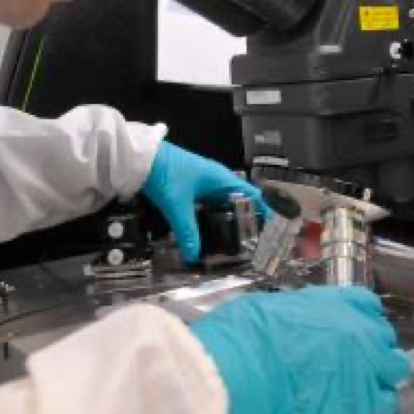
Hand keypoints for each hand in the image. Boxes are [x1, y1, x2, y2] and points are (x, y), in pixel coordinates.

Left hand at [142, 141, 265, 262]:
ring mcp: (203, 181)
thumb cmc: (165, 174)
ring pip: (223, 203)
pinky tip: (209, 230)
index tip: (273, 228)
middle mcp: (217, 179)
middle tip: (252, 242)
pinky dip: (212, 216)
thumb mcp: (177, 205)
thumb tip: (194, 256)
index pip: (252, 195)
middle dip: (246, 220)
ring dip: (228, 219)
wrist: (139, 156)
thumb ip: (187, 232)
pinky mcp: (191, 185)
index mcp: (222, 179)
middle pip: (239, 201)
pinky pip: (208, 203)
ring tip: (233, 240)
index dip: (264, 211)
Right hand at [191, 286, 410, 413]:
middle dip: (373, 348)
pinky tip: (353, 412)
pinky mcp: (361, 408)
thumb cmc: (241, 340)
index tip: (352, 328)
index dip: (360, 318)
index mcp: (335, 303)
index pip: (366, 304)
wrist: (237, 381)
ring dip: (380, 376)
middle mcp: (358, 331)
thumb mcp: (268, 307)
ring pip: (394, 369)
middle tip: (353, 362)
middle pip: (384, 337)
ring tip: (358, 387)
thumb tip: (294, 321)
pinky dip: (375, 408)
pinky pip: (385, 406)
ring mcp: (365, 369)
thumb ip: (296, 314)